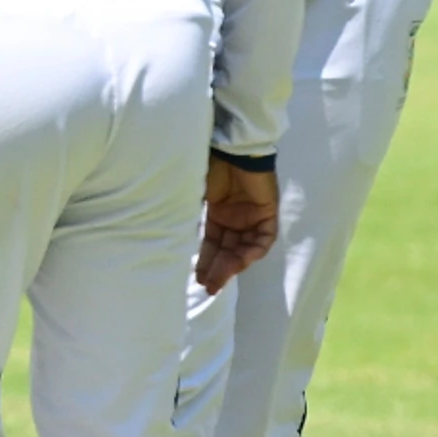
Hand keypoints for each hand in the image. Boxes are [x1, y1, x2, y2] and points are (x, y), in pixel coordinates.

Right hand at [198, 156, 278, 292]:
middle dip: (219, 270)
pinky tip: (242, 260)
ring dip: (234, 264)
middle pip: (228, 251)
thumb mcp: (195, 195)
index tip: (198, 279)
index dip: (206, 262)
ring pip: (245, 249)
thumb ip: (191, 215)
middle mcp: (235, 220)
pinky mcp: (268, 214)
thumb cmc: (210, 166)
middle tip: (209, 287)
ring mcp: (252, 218)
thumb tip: (169, 232)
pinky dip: (255, 250)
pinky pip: (264, 239)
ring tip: (221, 278)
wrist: (232, 149)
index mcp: (218, 215)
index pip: (212, 245)